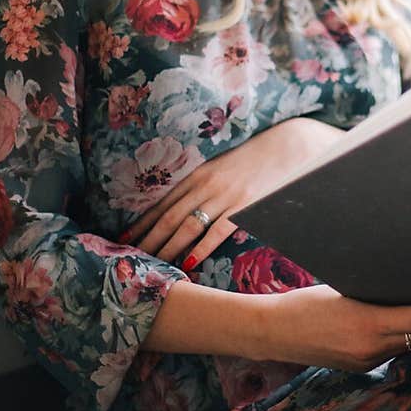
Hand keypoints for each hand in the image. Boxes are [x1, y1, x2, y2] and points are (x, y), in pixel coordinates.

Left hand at [124, 117, 344, 265]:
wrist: (287, 145)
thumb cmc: (254, 159)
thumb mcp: (222, 167)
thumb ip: (202, 185)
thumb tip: (181, 209)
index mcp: (198, 175)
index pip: (163, 203)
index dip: (141, 223)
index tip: (123, 239)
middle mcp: (206, 184)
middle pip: (169, 217)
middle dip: (147, 240)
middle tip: (130, 259)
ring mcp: (225, 195)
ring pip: (187, 226)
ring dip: (167, 247)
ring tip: (152, 265)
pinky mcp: (244, 205)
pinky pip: (217, 230)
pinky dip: (201, 247)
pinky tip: (189, 261)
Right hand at [254, 285, 410, 370]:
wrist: (275, 332)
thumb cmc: (305, 302)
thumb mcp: (344, 292)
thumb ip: (377, 298)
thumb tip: (410, 291)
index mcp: (369, 324)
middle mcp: (372, 348)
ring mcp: (366, 362)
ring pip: (409, 345)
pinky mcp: (360, 368)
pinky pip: (392, 353)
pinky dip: (404, 339)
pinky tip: (407, 326)